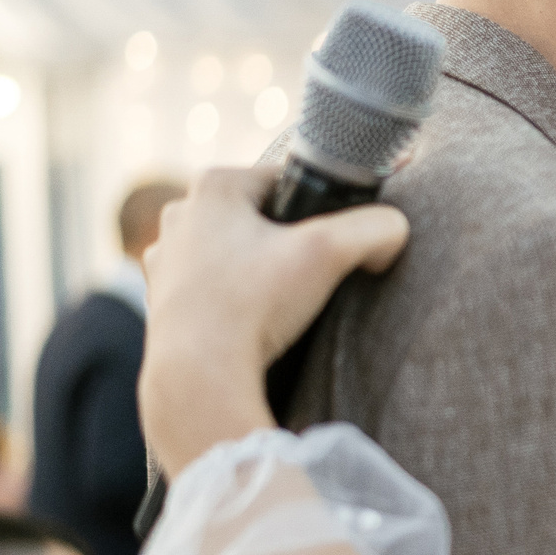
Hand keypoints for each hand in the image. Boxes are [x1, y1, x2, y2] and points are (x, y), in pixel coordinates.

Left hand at [139, 167, 409, 474]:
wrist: (197, 376)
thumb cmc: (253, 305)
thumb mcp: (329, 252)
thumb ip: (374, 227)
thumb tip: (394, 231)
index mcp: (214, 186)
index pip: (287, 178)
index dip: (323, 204)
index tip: (342, 234)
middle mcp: (182, 215)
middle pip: (259, 217)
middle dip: (288, 239)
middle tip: (316, 271)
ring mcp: (166, 259)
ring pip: (232, 253)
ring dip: (259, 270)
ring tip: (284, 302)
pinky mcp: (162, 299)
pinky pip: (210, 288)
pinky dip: (233, 300)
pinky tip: (253, 322)